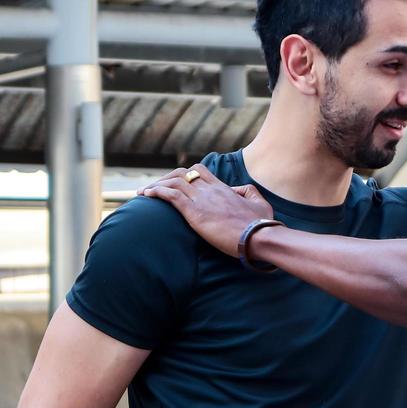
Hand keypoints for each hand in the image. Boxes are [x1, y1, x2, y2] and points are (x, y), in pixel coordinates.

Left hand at [139, 164, 273, 256]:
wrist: (260, 236)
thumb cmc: (262, 224)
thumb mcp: (260, 203)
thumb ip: (248, 191)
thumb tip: (237, 189)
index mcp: (224, 188)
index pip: (199, 171)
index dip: (184, 174)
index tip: (176, 183)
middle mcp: (210, 190)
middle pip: (182, 174)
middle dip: (166, 179)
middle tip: (156, 189)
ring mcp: (202, 200)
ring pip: (172, 182)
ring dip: (156, 185)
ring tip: (144, 193)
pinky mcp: (195, 212)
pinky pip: (170, 195)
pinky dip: (156, 192)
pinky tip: (147, 196)